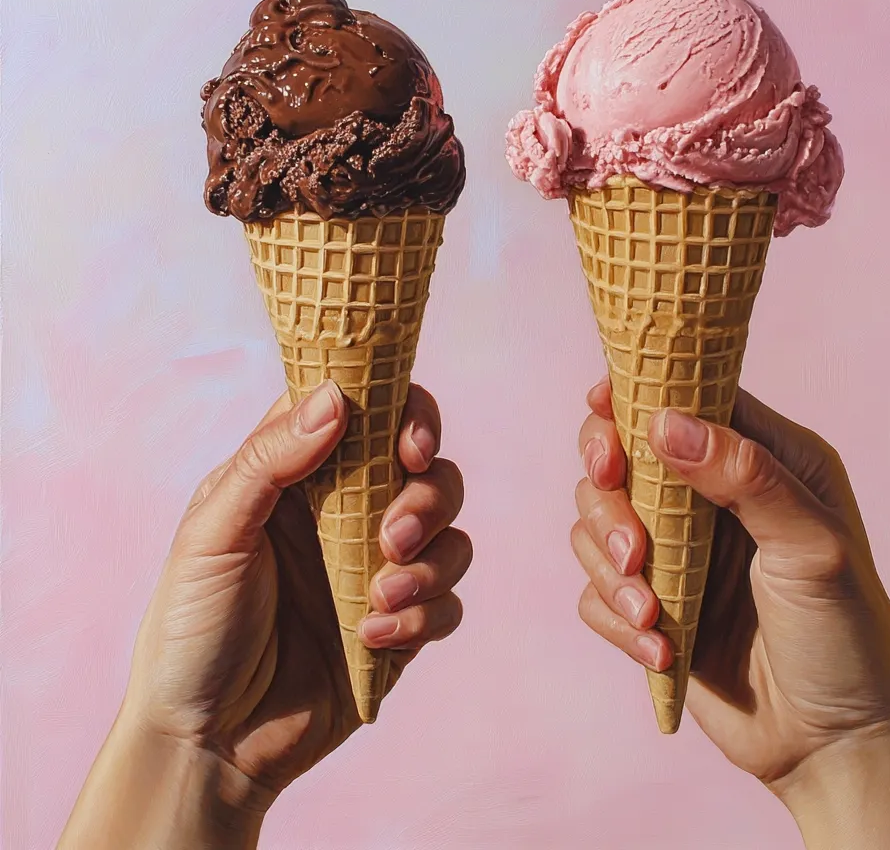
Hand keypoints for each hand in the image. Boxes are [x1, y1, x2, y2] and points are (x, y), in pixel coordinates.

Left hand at [61, 381, 469, 847]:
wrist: (204, 741)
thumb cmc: (190, 628)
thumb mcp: (213, 534)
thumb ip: (268, 462)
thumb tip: (335, 397)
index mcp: (301, 478)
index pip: (369, 416)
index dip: (404, 413)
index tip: (408, 446)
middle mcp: (348, 516)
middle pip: (428, 473)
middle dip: (427, 498)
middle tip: (393, 536)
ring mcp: (377, 572)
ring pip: (450, 536)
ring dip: (429, 562)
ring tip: (381, 600)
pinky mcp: (400, 627)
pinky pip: (445, 604)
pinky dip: (422, 616)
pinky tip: (371, 638)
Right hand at [573, 378, 889, 848]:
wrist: (834, 746)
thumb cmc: (846, 637)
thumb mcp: (813, 549)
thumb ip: (746, 477)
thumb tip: (664, 422)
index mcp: (761, 462)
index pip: (687, 401)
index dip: (635, 395)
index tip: (598, 404)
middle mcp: (709, 497)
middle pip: (619, 456)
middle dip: (607, 492)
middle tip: (627, 537)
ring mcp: (674, 551)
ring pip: (595, 523)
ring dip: (611, 567)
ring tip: (653, 612)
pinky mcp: (650, 603)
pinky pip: (596, 592)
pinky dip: (617, 618)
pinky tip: (662, 649)